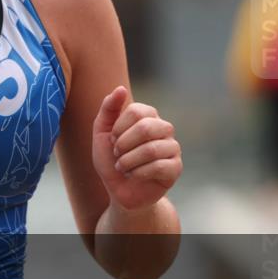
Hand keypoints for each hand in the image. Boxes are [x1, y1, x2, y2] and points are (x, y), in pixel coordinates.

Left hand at [91, 86, 182, 211]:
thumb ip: (108, 109)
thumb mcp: (102, 133)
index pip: (136, 111)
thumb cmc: (111, 159)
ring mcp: (172, 148)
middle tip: (117, 154)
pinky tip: (133, 175)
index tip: (113, 139)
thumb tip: (120, 88)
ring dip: (128, 161)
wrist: (119, 189)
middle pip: (146, 128)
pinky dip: (138, 172)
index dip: (119, 128)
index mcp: (148, 117)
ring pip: (151, 149)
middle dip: (123, 144)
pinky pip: (159, 166)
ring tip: (122, 167)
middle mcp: (164, 129)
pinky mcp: (176, 168)